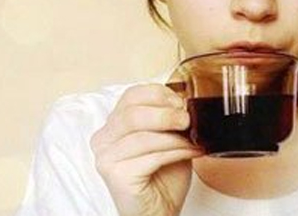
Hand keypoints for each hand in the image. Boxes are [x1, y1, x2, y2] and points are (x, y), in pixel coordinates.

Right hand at [91, 84, 202, 215]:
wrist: (159, 210)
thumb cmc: (163, 175)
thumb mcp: (169, 138)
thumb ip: (171, 119)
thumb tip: (186, 101)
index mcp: (113, 124)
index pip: (131, 94)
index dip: (159, 94)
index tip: (181, 103)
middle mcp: (103, 138)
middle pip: (133, 113)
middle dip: (167, 114)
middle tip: (188, 120)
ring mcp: (106, 157)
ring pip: (142, 135)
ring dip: (175, 137)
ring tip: (194, 140)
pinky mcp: (116, 175)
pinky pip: (150, 156)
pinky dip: (176, 152)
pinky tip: (190, 152)